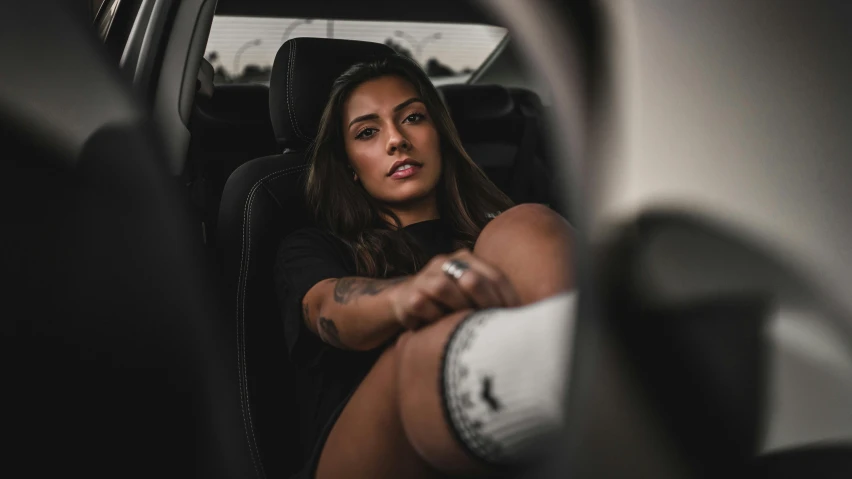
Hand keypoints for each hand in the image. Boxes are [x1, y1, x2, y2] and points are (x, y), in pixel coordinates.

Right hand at [389, 249, 519, 328]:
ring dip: (456, 310)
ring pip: (443, 288)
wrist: (405, 302)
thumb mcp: (471, 296)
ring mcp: (425, 277)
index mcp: (467, 260)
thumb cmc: (448, 304)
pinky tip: (440, 329)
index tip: (518, 321)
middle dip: (485, 305)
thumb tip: (528, 315)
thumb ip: (492, 297)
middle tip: (493, 326)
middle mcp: (445, 263)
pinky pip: (422, 304)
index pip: (495, 276)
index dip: (508, 300)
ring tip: (464, 327)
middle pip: (471, 280)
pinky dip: (433, 318)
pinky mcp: (409, 295)